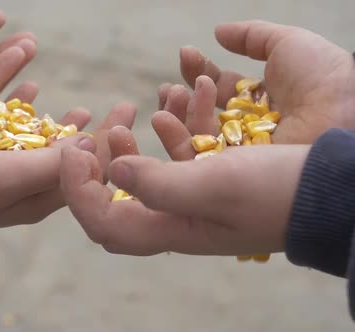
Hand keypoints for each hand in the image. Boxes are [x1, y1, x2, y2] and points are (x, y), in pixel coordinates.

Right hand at [0, 103, 135, 238]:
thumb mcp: (3, 176)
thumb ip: (51, 163)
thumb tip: (96, 148)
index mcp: (30, 200)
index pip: (83, 172)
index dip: (110, 144)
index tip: (130, 111)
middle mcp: (13, 187)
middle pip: (64, 158)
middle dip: (93, 135)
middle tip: (120, 111)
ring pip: (34, 139)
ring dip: (55, 119)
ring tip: (78, 103)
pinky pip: (2, 124)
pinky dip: (19, 106)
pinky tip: (30, 90)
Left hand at [60, 126, 308, 255]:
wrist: (326, 191)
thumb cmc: (273, 193)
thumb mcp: (215, 186)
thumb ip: (160, 184)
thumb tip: (114, 171)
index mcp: (168, 231)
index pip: (102, 223)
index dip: (78, 190)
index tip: (75, 151)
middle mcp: (173, 222)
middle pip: (113, 204)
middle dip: (93, 170)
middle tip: (90, 138)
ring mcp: (190, 203)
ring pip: (141, 180)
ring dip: (127, 149)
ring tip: (126, 118)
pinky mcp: (207, 182)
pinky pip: (173, 162)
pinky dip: (165, 137)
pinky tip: (169, 108)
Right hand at [153, 20, 354, 159]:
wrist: (341, 118)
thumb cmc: (323, 80)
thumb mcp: (287, 45)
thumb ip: (251, 36)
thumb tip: (217, 32)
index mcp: (260, 100)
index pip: (221, 87)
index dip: (201, 71)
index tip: (185, 54)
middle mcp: (248, 127)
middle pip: (204, 114)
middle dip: (182, 98)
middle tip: (170, 86)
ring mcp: (241, 154)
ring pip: (197, 138)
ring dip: (178, 116)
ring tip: (171, 96)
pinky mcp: (232, 176)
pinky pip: (198, 162)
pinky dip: (178, 141)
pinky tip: (164, 119)